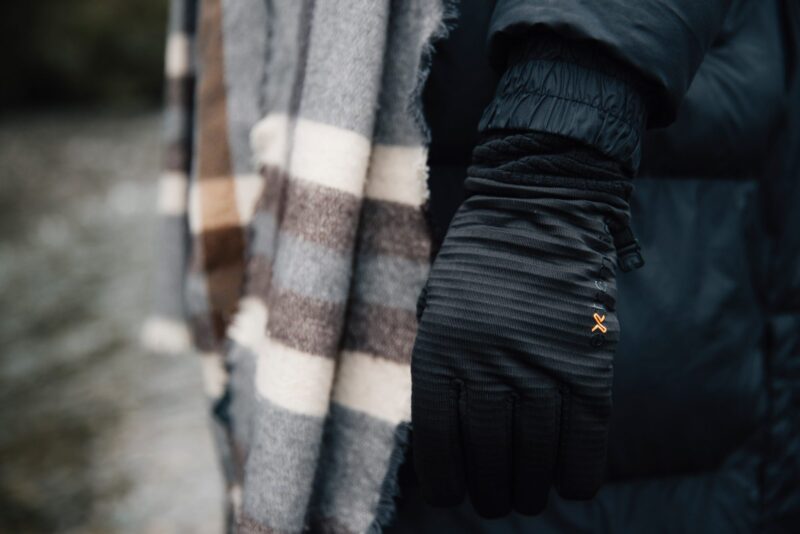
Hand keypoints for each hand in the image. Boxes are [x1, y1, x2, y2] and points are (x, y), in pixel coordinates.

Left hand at [411, 133, 633, 517]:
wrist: (537, 207)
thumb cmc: (479, 264)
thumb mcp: (438, 309)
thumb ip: (440, 366)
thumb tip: (446, 438)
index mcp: (440, 349)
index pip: (437, 441)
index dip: (445, 481)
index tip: (452, 496)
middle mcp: (487, 362)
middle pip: (488, 454)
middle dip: (490, 492)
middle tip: (495, 501)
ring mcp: (541, 362)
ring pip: (535, 454)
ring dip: (530, 488)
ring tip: (525, 498)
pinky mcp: (588, 359)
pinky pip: (587, 434)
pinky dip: (579, 470)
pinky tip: (572, 485)